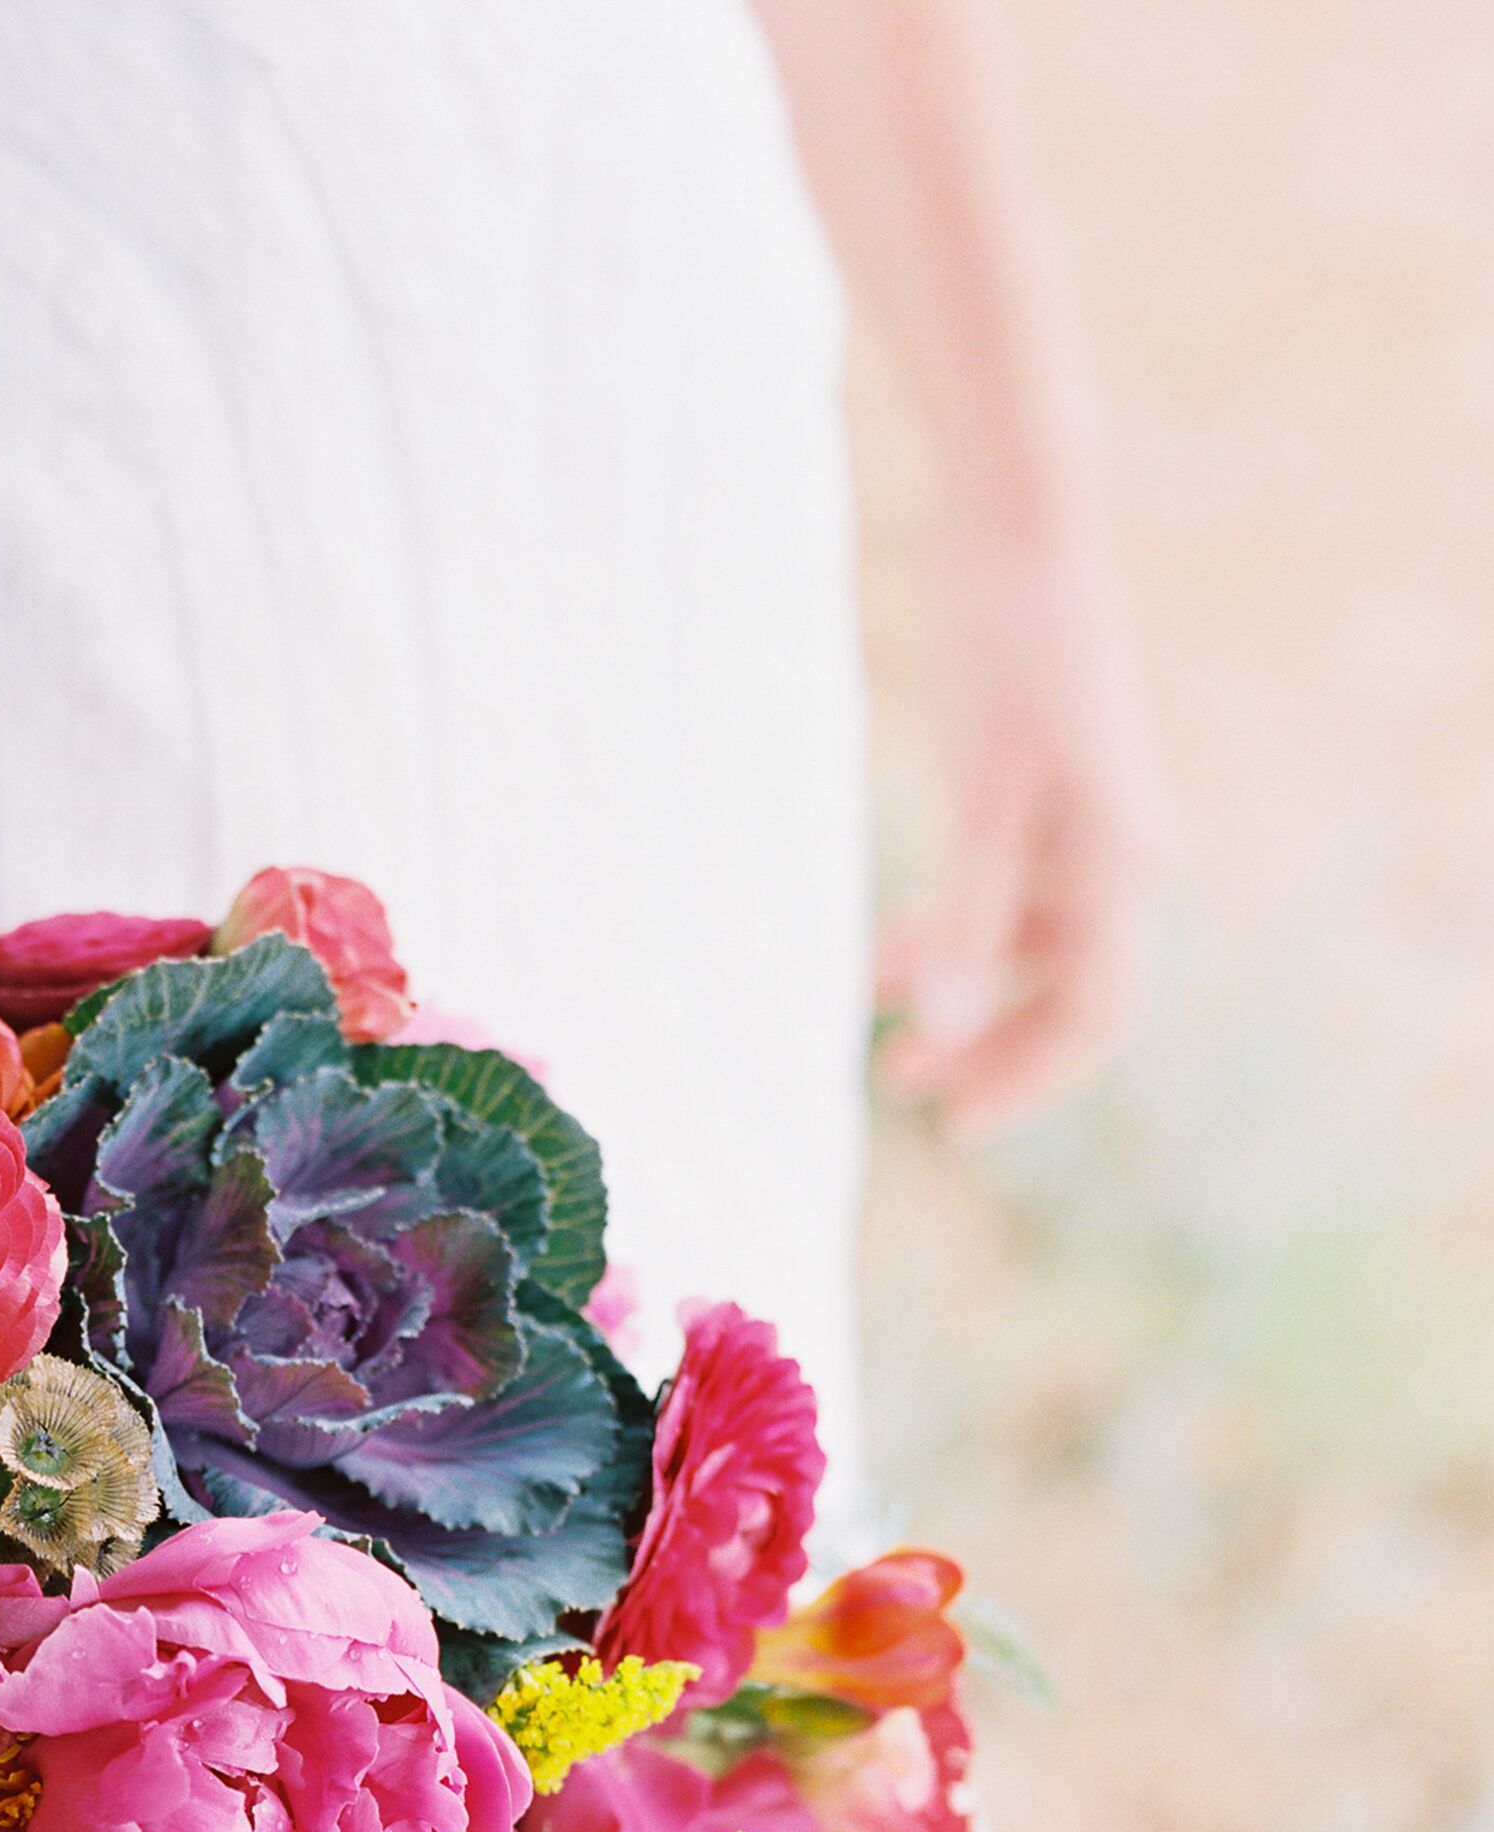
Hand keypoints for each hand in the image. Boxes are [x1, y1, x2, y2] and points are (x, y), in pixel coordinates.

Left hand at [878, 528, 1164, 1137]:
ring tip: (880, 1039)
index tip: (959, 1126)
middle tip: (903, 1090)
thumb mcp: (982, 798)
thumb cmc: (1005, 662)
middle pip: (1059, 995)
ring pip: (1022, 952)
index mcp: (1116, 866)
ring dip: (959, 998)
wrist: (1019, 540)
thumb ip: (972, 913)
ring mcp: (1077, 832)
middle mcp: (1111, 859)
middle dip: (986, 1050)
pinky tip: (890, 958)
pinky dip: (950, 934)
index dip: (1029, 1079)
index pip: (1092, 1015)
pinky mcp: (1036, 802)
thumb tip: (955, 1023)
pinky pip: (1000, 898)